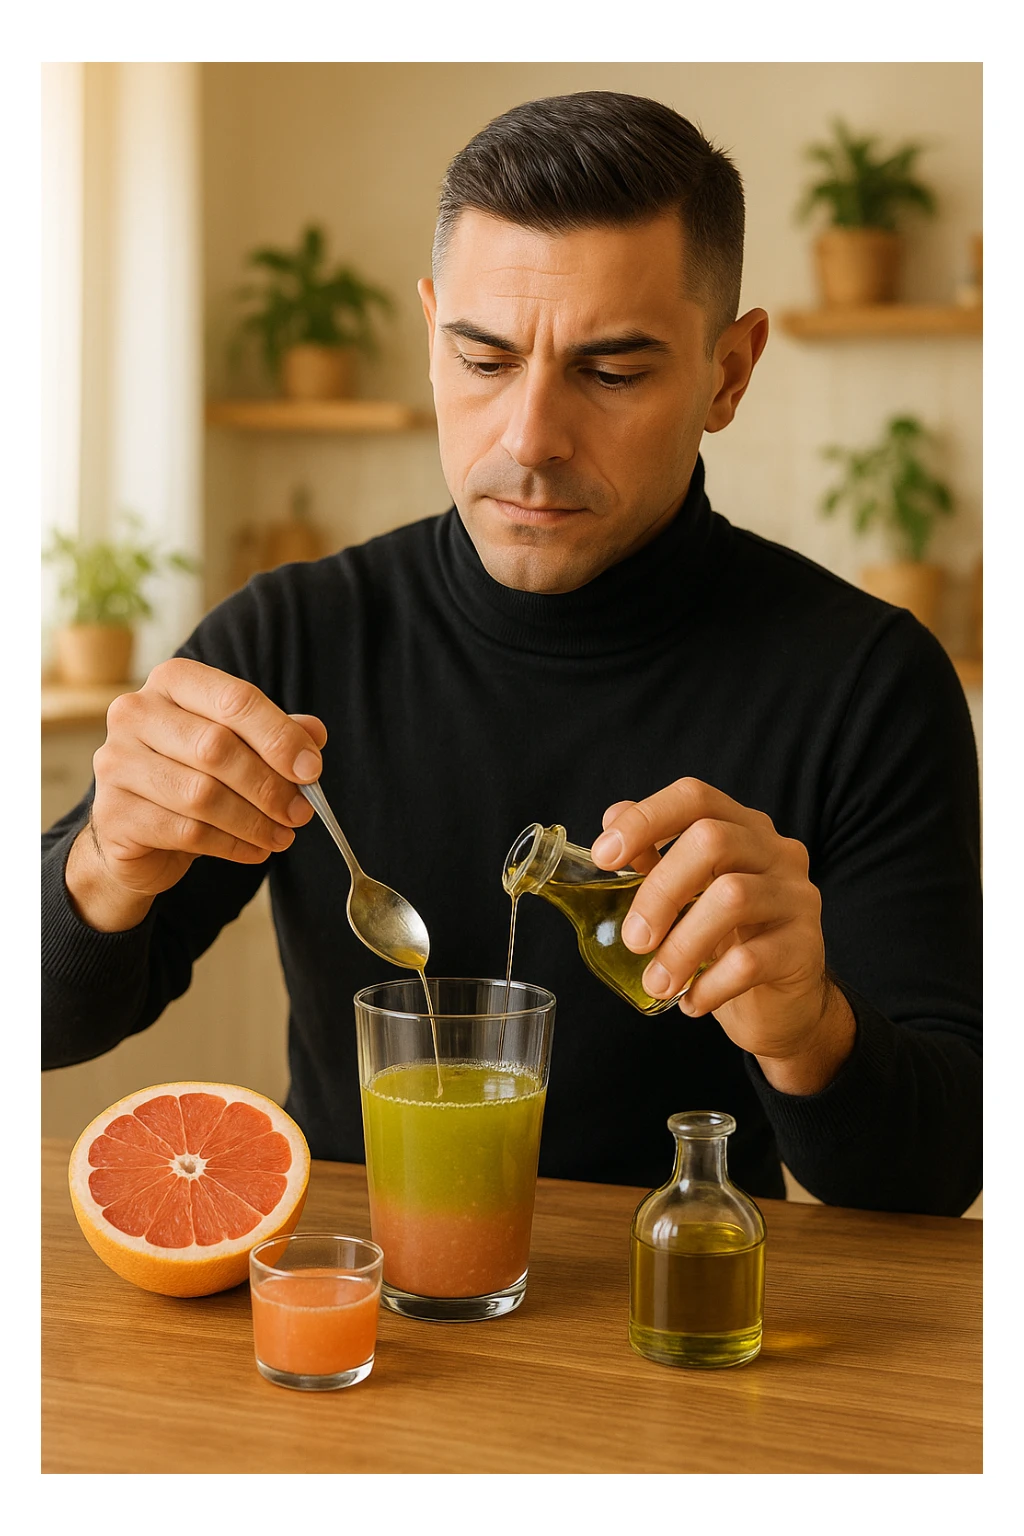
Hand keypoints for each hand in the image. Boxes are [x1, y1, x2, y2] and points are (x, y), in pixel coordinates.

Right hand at [65, 659, 326, 931]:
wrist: (137, 830)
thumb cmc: (193, 774)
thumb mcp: (238, 746)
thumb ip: (275, 735)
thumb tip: (314, 734)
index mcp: (172, 682)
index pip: (236, 699)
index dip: (280, 737)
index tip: (312, 770)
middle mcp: (135, 713)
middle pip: (218, 747)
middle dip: (270, 786)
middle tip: (302, 813)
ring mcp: (116, 762)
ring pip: (202, 795)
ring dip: (254, 821)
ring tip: (282, 835)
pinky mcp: (113, 813)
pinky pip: (186, 832)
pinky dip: (232, 845)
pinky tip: (255, 850)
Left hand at [592, 778, 854, 1095]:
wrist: (784, 1005)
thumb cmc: (728, 941)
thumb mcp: (689, 895)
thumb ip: (655, 856)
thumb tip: (611, 819)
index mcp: (742, 829)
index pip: (694, 797)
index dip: (645, 819)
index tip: (603, 857)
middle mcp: (776, 852)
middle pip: (712, 839)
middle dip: (660, 890)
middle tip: (634, 940)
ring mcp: (796, 897)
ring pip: (733, 898)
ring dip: (681, 946)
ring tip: (657, 983)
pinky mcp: (806, 947)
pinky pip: (751, 959)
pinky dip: (711, 984)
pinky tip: (692, 1001)